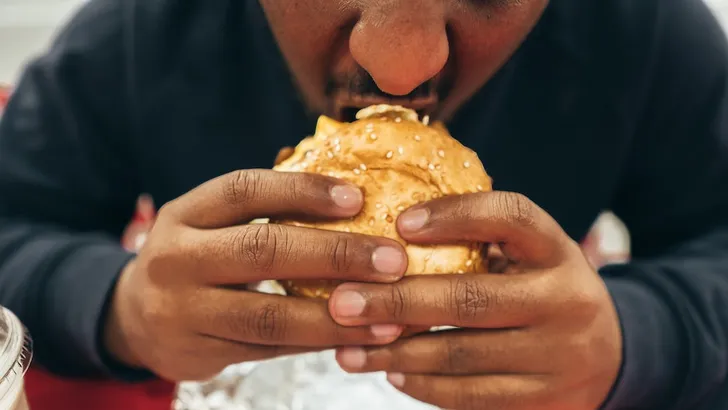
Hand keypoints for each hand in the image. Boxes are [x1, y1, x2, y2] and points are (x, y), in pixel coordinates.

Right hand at [104, 169, 407, 380]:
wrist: (132, 316)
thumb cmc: (195, 256)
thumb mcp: (210, 223)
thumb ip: (264, 212)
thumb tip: (355, 202)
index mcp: (185, 214)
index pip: (244, 190)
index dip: (302, 191)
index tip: (358, 198)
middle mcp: (177, 259)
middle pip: (261, 250)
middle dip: (334, 254)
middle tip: (393, 260)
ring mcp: (183, 312)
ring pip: (268, 315)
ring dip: (335, 316)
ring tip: (388, 314)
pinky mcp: (199, 354)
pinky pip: (269, 350)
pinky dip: (317, 343)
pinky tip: (356, 337)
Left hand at [328, 191, 622, 409]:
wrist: (609, 355)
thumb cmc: (543, 290)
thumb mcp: (529, 257)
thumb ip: (481, 243)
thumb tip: (388, 236)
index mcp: (557, 251)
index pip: (511, 217)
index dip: (456, 215)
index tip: (400, 222)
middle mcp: (564, 301)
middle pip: (470, 298)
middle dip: (396, 301)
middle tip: (342, 303)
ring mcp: (557, 356)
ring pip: (461, 355)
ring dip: (396, 353)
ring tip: (348, 348)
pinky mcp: (544, 401)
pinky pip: (470, 396)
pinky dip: (423, 385)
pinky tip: (390, 373)